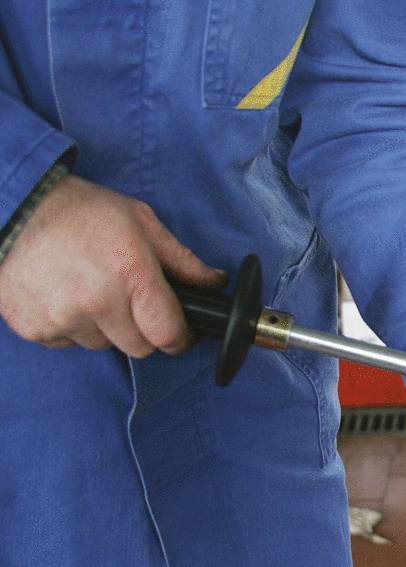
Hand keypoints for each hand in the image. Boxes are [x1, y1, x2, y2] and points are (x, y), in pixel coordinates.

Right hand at [0, 175, 223, 355]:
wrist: (12, 207)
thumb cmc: (80, 210)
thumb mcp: (140, 222)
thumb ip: (181, 260)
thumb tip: (214, 282)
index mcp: (130, 274)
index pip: (168, 334)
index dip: (179, 337)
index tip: (179, 332)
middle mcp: (97, 301)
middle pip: (139, 348)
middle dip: (143, 331)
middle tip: (129, 302)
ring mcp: (62, 318)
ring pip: (102, 345)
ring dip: (104, 328)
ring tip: (90, 291)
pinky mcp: (34, 328)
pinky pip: (67, 343)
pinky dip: (71, 327)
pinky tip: (63, 295)